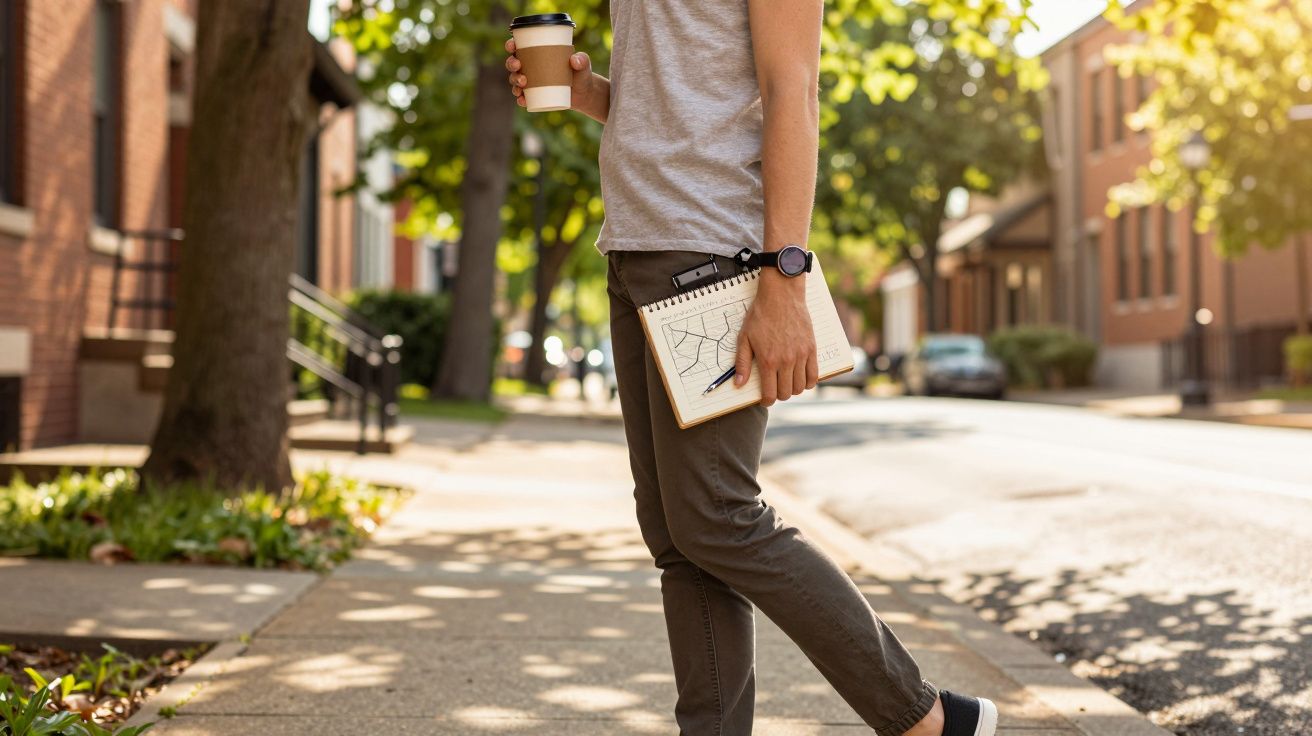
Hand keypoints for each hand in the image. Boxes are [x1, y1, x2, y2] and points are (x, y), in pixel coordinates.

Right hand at [505, 38, 599, 111]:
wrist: (584, 93)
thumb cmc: (581, 74)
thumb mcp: (583, 65)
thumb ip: (582, 60)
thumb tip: (574, 60)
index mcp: (537, 53)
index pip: (519, 47)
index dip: (511, 45)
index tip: (512, 47)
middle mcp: (531, 67)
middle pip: (513, 63)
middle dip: (511, 64)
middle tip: (518, 67)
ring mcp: (531, 82)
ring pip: (515, 80)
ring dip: (514, 81)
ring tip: (523, 84)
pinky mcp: (534, 96)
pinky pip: (523, 98)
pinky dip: (520, 99)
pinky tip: (522, 100)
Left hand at [733, 273, 817, 406]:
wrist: (781, 296)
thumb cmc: (761, 315)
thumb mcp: (745, 338)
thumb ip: (742, 363)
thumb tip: (738, 384)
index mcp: (768, 360)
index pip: (770, 394)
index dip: (766, 401)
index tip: (764, 399)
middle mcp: (786, 361)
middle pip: (786, 393)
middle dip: (778, 395)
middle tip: (774, 389)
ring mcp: (801, 355)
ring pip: (800, 387)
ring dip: (792, 389)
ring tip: (786, 383)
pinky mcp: (811, 349)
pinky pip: (814, 375)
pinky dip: (808, 382)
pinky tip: (801, 378)